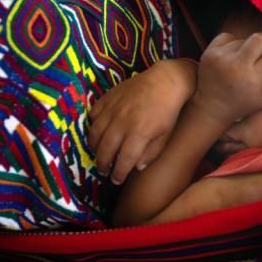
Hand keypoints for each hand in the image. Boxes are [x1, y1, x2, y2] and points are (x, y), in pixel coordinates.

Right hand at [86, 59, 196, 184]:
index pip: (124, 160)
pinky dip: (93, 126)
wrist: (165, 81)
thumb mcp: (165, 135)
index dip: (119, 174)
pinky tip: (98, 132)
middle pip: (105, 150)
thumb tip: (136, 168)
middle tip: (104, 171)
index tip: (117, 180)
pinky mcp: (108, 97)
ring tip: (99, 154)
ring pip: (95, 134)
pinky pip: (93, 115)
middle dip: (103, 165)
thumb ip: (151, 153)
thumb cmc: (168, 110)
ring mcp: (113, 108)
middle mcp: (123, 121)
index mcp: (140, 133)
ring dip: (95, 148)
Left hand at [192, 32, 261, 126]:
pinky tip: (229, 55)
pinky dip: (230, 43)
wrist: (210, 108)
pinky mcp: (209, 52)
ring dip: (245, 48)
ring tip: (240, 61)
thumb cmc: (240, 104)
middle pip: (260, 38)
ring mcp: (221, 57)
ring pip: (243, 39)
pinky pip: (227, 36)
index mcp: (253, 80)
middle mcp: (237, 66)